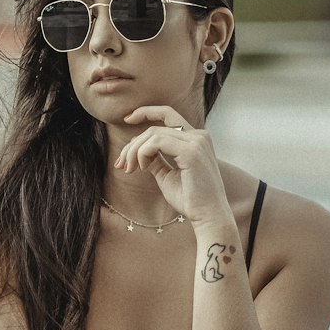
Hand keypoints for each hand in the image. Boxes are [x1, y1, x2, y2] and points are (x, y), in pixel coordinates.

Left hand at [116, 106, 229, 225]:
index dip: (145, 112)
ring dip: (134, 151)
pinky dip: (143, 153)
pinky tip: (143, 168)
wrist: (208, 217)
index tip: (126, 119)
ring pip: (153, 134)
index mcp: (196, 139)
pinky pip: (157, 142)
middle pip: (155, 128)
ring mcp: (197, 142)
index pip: (168, 114)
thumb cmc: (191, 200)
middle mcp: (199, 136)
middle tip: (120, 164)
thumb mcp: (168, 175)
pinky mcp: (191, 152)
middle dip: (132, 145)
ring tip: (129, 169)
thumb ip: (156, 160)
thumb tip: (139, 151)